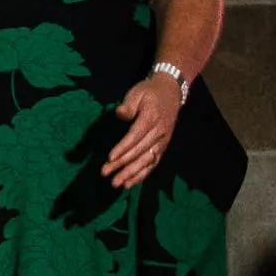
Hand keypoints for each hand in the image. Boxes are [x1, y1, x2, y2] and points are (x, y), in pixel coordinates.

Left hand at [103, 73, 183, 187]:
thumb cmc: (149, 93)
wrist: (170, 92)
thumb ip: (129, 104)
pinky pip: (153, 163)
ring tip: (117, 183)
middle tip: (105, 173)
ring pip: (147, 160)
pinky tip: (130, 183)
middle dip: (122, 164)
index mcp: (152, 117)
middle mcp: (159, 132)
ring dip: (131, 173)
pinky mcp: (163, 147)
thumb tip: (120, 113)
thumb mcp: (137, 93)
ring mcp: (162, 141)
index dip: (123, 147)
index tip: (110, 158)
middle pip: (139, 151)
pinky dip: (142, 174)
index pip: (136, 135)